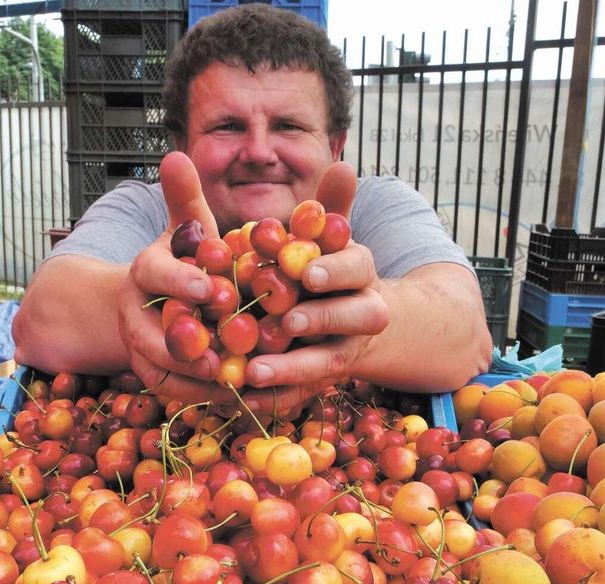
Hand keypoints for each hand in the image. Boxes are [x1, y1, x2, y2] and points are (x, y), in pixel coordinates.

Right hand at [117, 153, 232, 404]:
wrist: (146, 305)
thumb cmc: (182, 262)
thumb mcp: (186, 231)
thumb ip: (187, 200)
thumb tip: (176, 155)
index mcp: (144, 270)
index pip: (155, 273)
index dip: (181, 281)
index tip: (212, 288)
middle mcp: (135, 310)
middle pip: (153, 332)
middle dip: (188, 343)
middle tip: (225, 352)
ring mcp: (139, 348)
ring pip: (163, 368)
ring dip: (199, 377)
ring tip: (238, 380)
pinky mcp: (151, 378)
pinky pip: (174, 392)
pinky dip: (205, 396)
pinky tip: (241, 397)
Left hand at [241, 163, 390, 414]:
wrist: (358, 329)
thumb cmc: (328, 272)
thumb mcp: (330, 240)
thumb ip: (330, 209)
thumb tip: (343, 165)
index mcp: (361, 273)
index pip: (359, 265)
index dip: (336, 269)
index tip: (308, 270)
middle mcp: (362, 313)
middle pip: (359, 316)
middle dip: (325, 317)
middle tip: (288, 319)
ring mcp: (345, 352)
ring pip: (329, 363)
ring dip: (293, 367)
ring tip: (253, 371)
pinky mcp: (322, 383)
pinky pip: (303, 394)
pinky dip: (275, 397)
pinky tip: (242, 398)